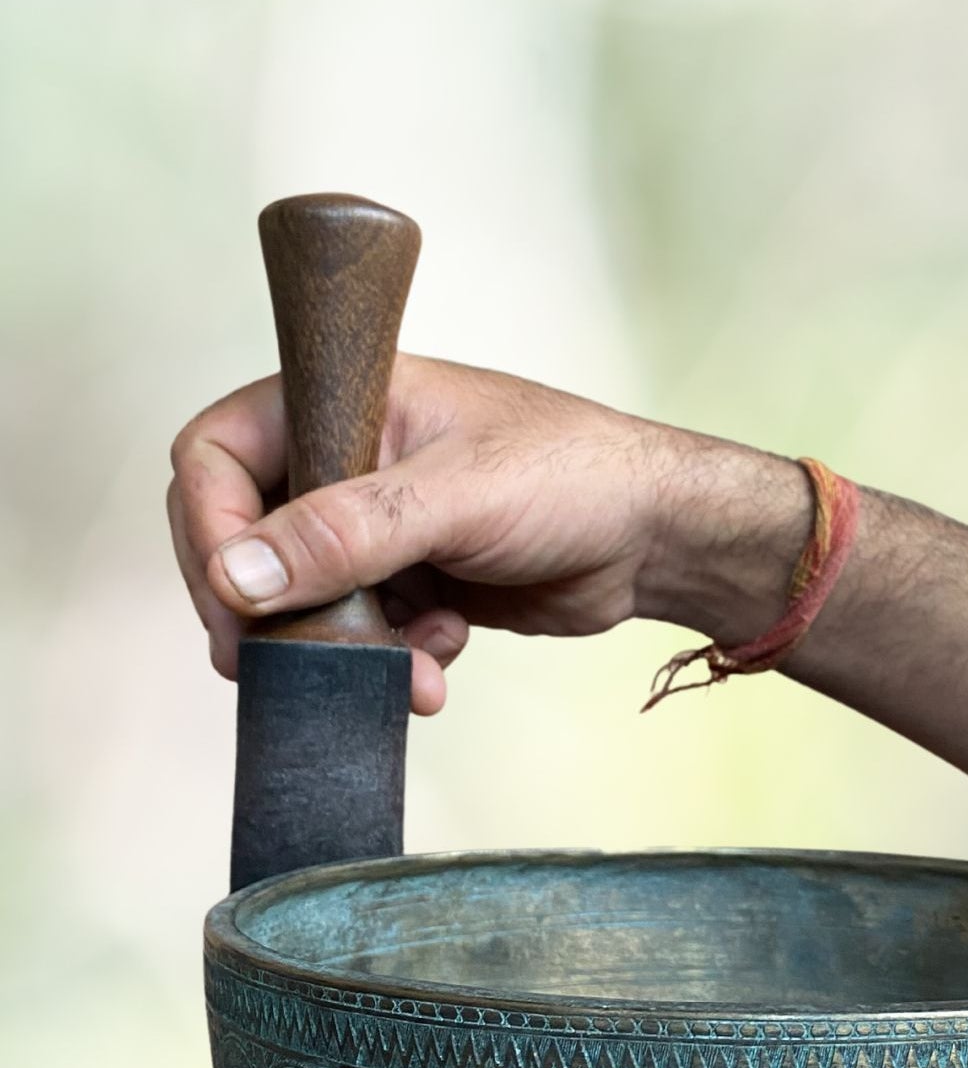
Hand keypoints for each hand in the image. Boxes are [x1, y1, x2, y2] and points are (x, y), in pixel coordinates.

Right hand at [167, 356, 804, 715]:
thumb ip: (343, 535)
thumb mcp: (453, 497)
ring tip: (408, 668)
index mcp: (342, 399)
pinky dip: (389, 658)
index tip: (235, 601)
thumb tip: (236, 576)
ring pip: (302, 601)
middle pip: (245, 540)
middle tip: (282, 667)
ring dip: (342, 648)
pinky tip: (441, 657)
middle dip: (272, 611)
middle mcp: (346, 460)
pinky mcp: (409, 581)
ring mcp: (376, 526)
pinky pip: (359, 633)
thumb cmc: (576, 477)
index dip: (210, 530)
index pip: (218, 456)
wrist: (657, 540)